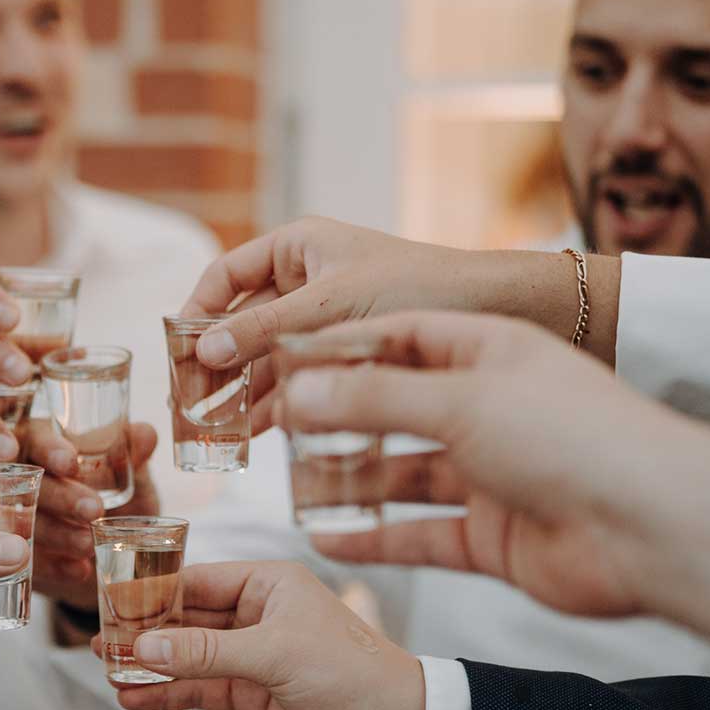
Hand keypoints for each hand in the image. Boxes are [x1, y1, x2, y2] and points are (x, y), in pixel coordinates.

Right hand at [24, 418, 158, 606]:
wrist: (112, 545)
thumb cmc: (116, 495)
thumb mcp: (128, 474)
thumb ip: (131, 455)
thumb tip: (145, 435)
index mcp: (40, 441)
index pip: (37, 439)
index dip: (51, 450)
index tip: (71, 463)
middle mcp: (17, 476)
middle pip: (28, 482)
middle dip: (61, 496)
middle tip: (93, 510)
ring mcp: (9, 516)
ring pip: (24, 522)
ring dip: (58, 534)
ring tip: (89, 544)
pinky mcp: (13, 553)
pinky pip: (29, 560)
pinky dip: (56, 567)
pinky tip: (79, 569)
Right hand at [115, 561, 425, 709]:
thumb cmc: (348, 671)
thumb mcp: (272, 653)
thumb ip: (203, 652)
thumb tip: (142, 649)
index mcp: (267, 583)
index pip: (195, 580)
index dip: (152, 592)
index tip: (111, 604)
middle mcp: (255, 614)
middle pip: (184, 619)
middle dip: (144, 633)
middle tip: (101, 642)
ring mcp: (250, 656)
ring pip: (186, 658)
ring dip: (150, 667)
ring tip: (109, 674)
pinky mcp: (249, 695)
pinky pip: (198, 689)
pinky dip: (168, 695)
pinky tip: (136, 699)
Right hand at [183, 218, 582, 424]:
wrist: (536, 323)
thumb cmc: (441, 289)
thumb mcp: (337, 306)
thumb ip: (265, 333)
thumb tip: (200, 356)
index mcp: (309, 251)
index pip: (228, 275)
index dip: (196, 312)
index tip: (172, 354)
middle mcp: (326, 294)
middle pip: (251, 332)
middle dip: (220, 370)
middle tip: (188, 412)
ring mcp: (352, 339)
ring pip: (288, 375)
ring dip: (257, 407)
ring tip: (223, 444)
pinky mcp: (375, 379)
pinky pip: (326, 407)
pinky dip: (302, 430)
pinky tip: (280, 457)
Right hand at [277, 312, 683, 618]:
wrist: (655, 526)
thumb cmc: (574, 438)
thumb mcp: (461, 400)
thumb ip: (373, 397)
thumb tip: (298, 391)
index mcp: (490, 354)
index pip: (401, 336)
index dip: (340, 346)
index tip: (279, 357)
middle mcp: (490, 410)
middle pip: (396, 408)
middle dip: (336, 418)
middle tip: (272, 425)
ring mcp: (492, 475)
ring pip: (403, 476)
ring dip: (349, 481)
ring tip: (286, 484)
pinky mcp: (494, 536)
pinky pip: (420, 535)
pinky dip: (375, 538)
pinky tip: (325, 538)